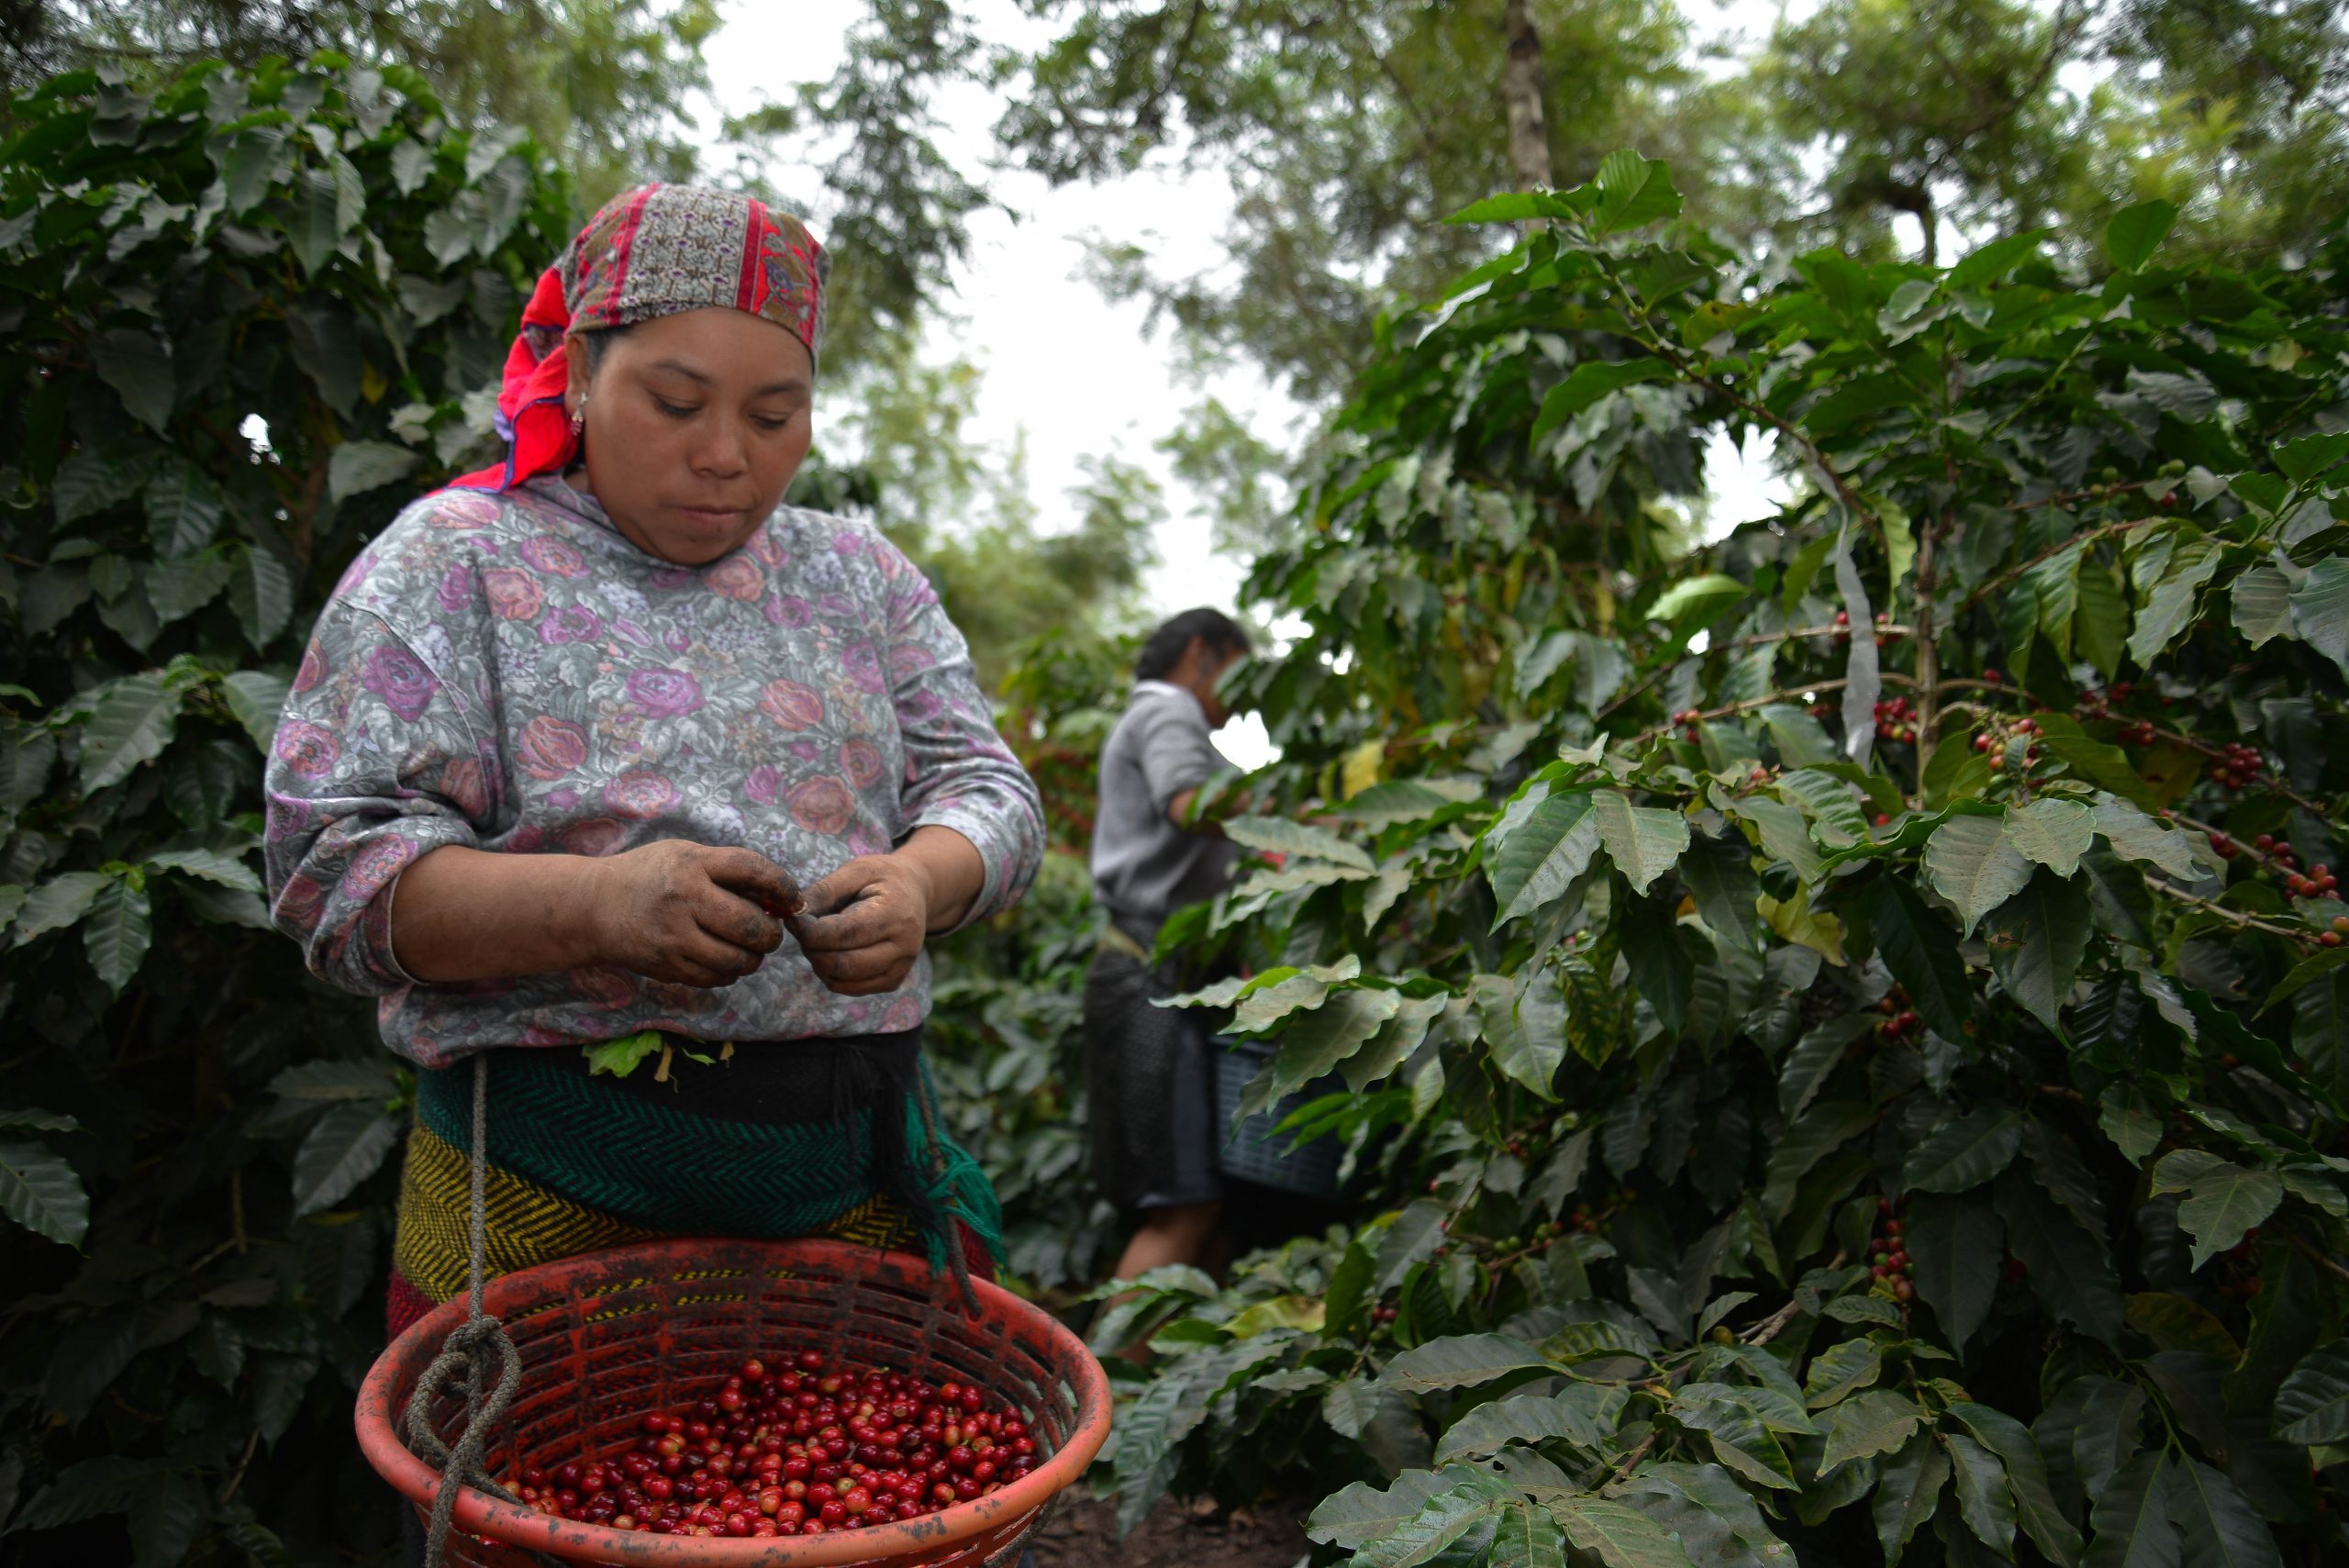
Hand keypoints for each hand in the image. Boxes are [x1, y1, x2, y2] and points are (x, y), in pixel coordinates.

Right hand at [585, 842, 798, 987]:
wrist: (595, 907)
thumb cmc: (651, 876)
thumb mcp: (686, 856)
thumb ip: (729, 871)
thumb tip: (780, 899)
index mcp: (693, 864)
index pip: (754, 871)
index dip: (784, 887)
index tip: (793, 899)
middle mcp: (684, 899)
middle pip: (750, 925)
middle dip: (770, 934)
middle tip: (769, 932)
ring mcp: (674, 936)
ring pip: (736, 960)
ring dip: (753, 958)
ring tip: (749, 949)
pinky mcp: (666, 966)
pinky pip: (715, 978)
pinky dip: (729, 973)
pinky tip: (725, 961)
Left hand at [787, 854, 933, 995]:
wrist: (916, 893)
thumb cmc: (883, 878)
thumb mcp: (857, 870)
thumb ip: (825, 891)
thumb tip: (795, 914)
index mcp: (897, 914)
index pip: (845, 933)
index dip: (811, 931)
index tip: (793, 919)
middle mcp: (904, 947)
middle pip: (843, 964)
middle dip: (811, 949)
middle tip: (802, 930)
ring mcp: (900, 968)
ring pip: (843, 981)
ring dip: (818, 962)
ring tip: (817, 939)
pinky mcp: (892, 981)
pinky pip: (850, 988)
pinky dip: (830, 974)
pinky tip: (831, 951)